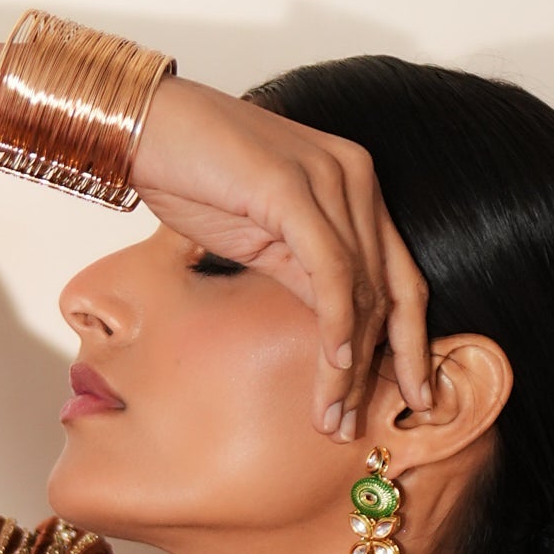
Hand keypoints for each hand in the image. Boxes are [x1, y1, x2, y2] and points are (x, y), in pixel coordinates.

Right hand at [129, 78, 435, 432]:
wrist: (144, 127)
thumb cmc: (193, 176)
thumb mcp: (262, 239)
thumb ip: (304, 278)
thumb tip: (335, 336)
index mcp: (354, 186)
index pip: (398, 277)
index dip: (408, 344)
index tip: (409, 398)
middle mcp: (355, 177)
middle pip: (391, 288)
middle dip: (381, 367)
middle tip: (359, 427)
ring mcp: (330, 177)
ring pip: (361, 288)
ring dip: (350, 363)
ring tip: (334, 417)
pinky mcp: (294, 186)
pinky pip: (329, 268)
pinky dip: (337, 320)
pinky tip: (333, 364)